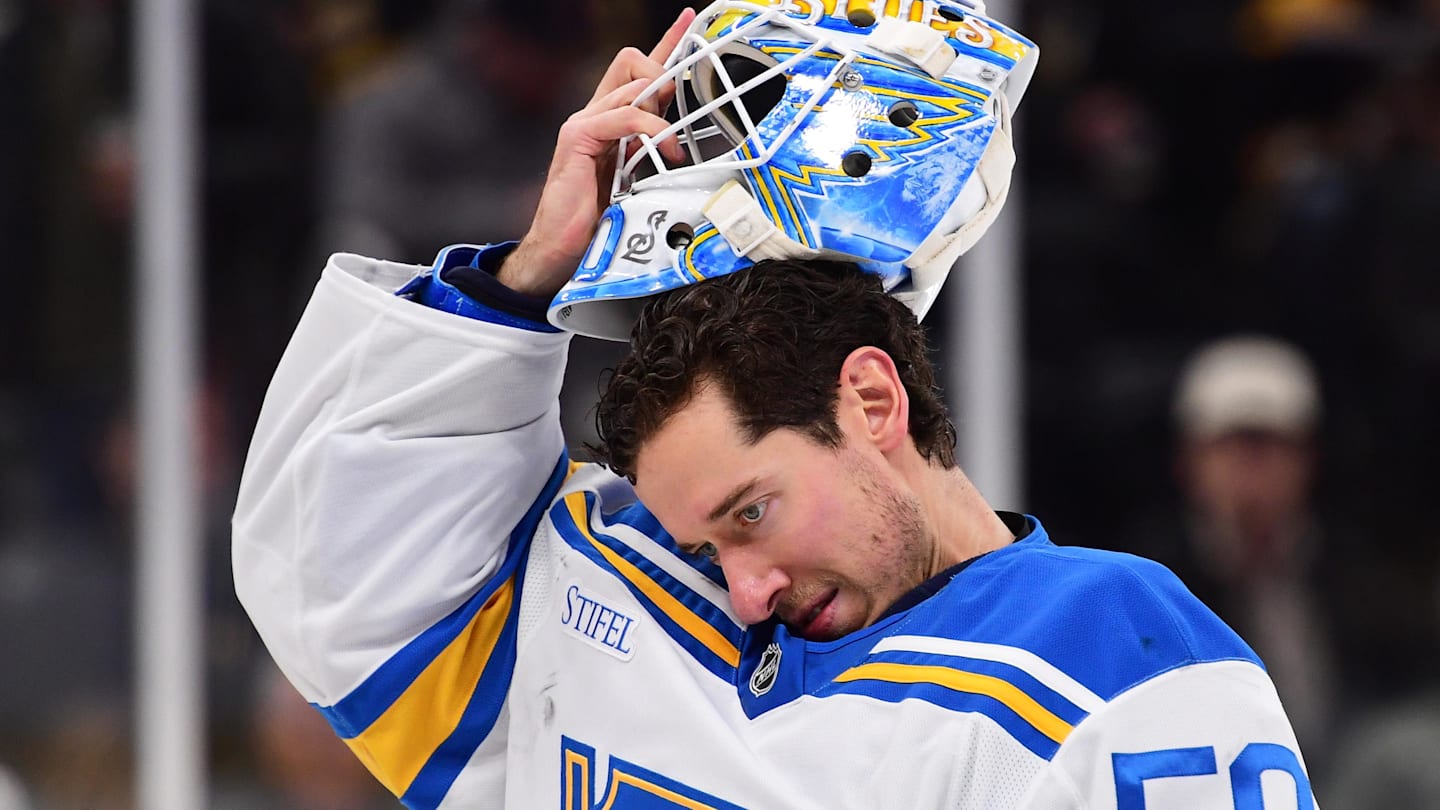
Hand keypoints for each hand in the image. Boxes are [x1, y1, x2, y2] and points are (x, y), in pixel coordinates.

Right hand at [498, 8, 696, 298]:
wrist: (559, 250)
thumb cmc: (595, 222)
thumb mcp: (635, 179)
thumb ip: (650, 151)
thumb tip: (679, 134)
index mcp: (609, 122)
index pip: (637, 71)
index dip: (666, 44)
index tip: (689, 22)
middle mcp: (594, 114)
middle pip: (631, 60)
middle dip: (663, 73)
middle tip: (677, 111)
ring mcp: (583, 122)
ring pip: (631, 85)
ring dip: (662, 112)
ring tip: (674, 149)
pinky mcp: (577, 137)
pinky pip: (624, 116)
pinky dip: (651, 131)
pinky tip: (664, 153)